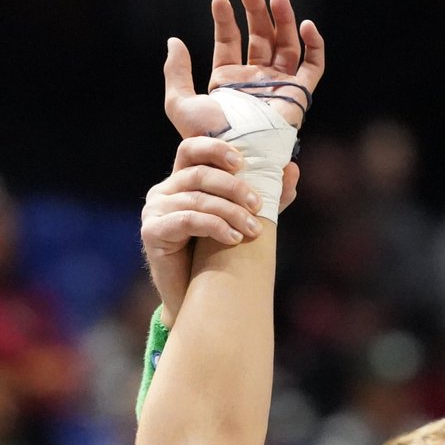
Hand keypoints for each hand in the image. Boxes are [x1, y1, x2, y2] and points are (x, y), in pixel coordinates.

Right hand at [142, 137, 300, 315]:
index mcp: (181, 180)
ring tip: (252, 230)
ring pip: (198, 199)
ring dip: (231, 213)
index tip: (243, 163)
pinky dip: (216, 227)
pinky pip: (188, 220)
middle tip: (258, 206)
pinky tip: (233, 239)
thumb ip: (266, 195)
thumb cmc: (213, 254)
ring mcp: (154, 210)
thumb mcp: (243, 218)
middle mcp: (163, 191)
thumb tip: (292, 169)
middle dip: (235, 188)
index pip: (191, 148)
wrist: (191, 296)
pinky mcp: (152, 231)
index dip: (216, 148)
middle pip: (200, 173)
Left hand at [164, 0, 324, 139]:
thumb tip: (173, 41)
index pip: (229, 42)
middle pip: (259, 37)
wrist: (233, 156)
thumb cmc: (206, 137)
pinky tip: (305, 25)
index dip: (225, 20)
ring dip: (283, 19)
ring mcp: (277, 86)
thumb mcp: (181, 104)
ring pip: (285, 44)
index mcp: (228, 83)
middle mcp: (254, 82)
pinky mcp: (298, 95)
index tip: (219, 0)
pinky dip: (313, 45)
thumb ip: (175, 73)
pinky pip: (312, 66)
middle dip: (255, 12)